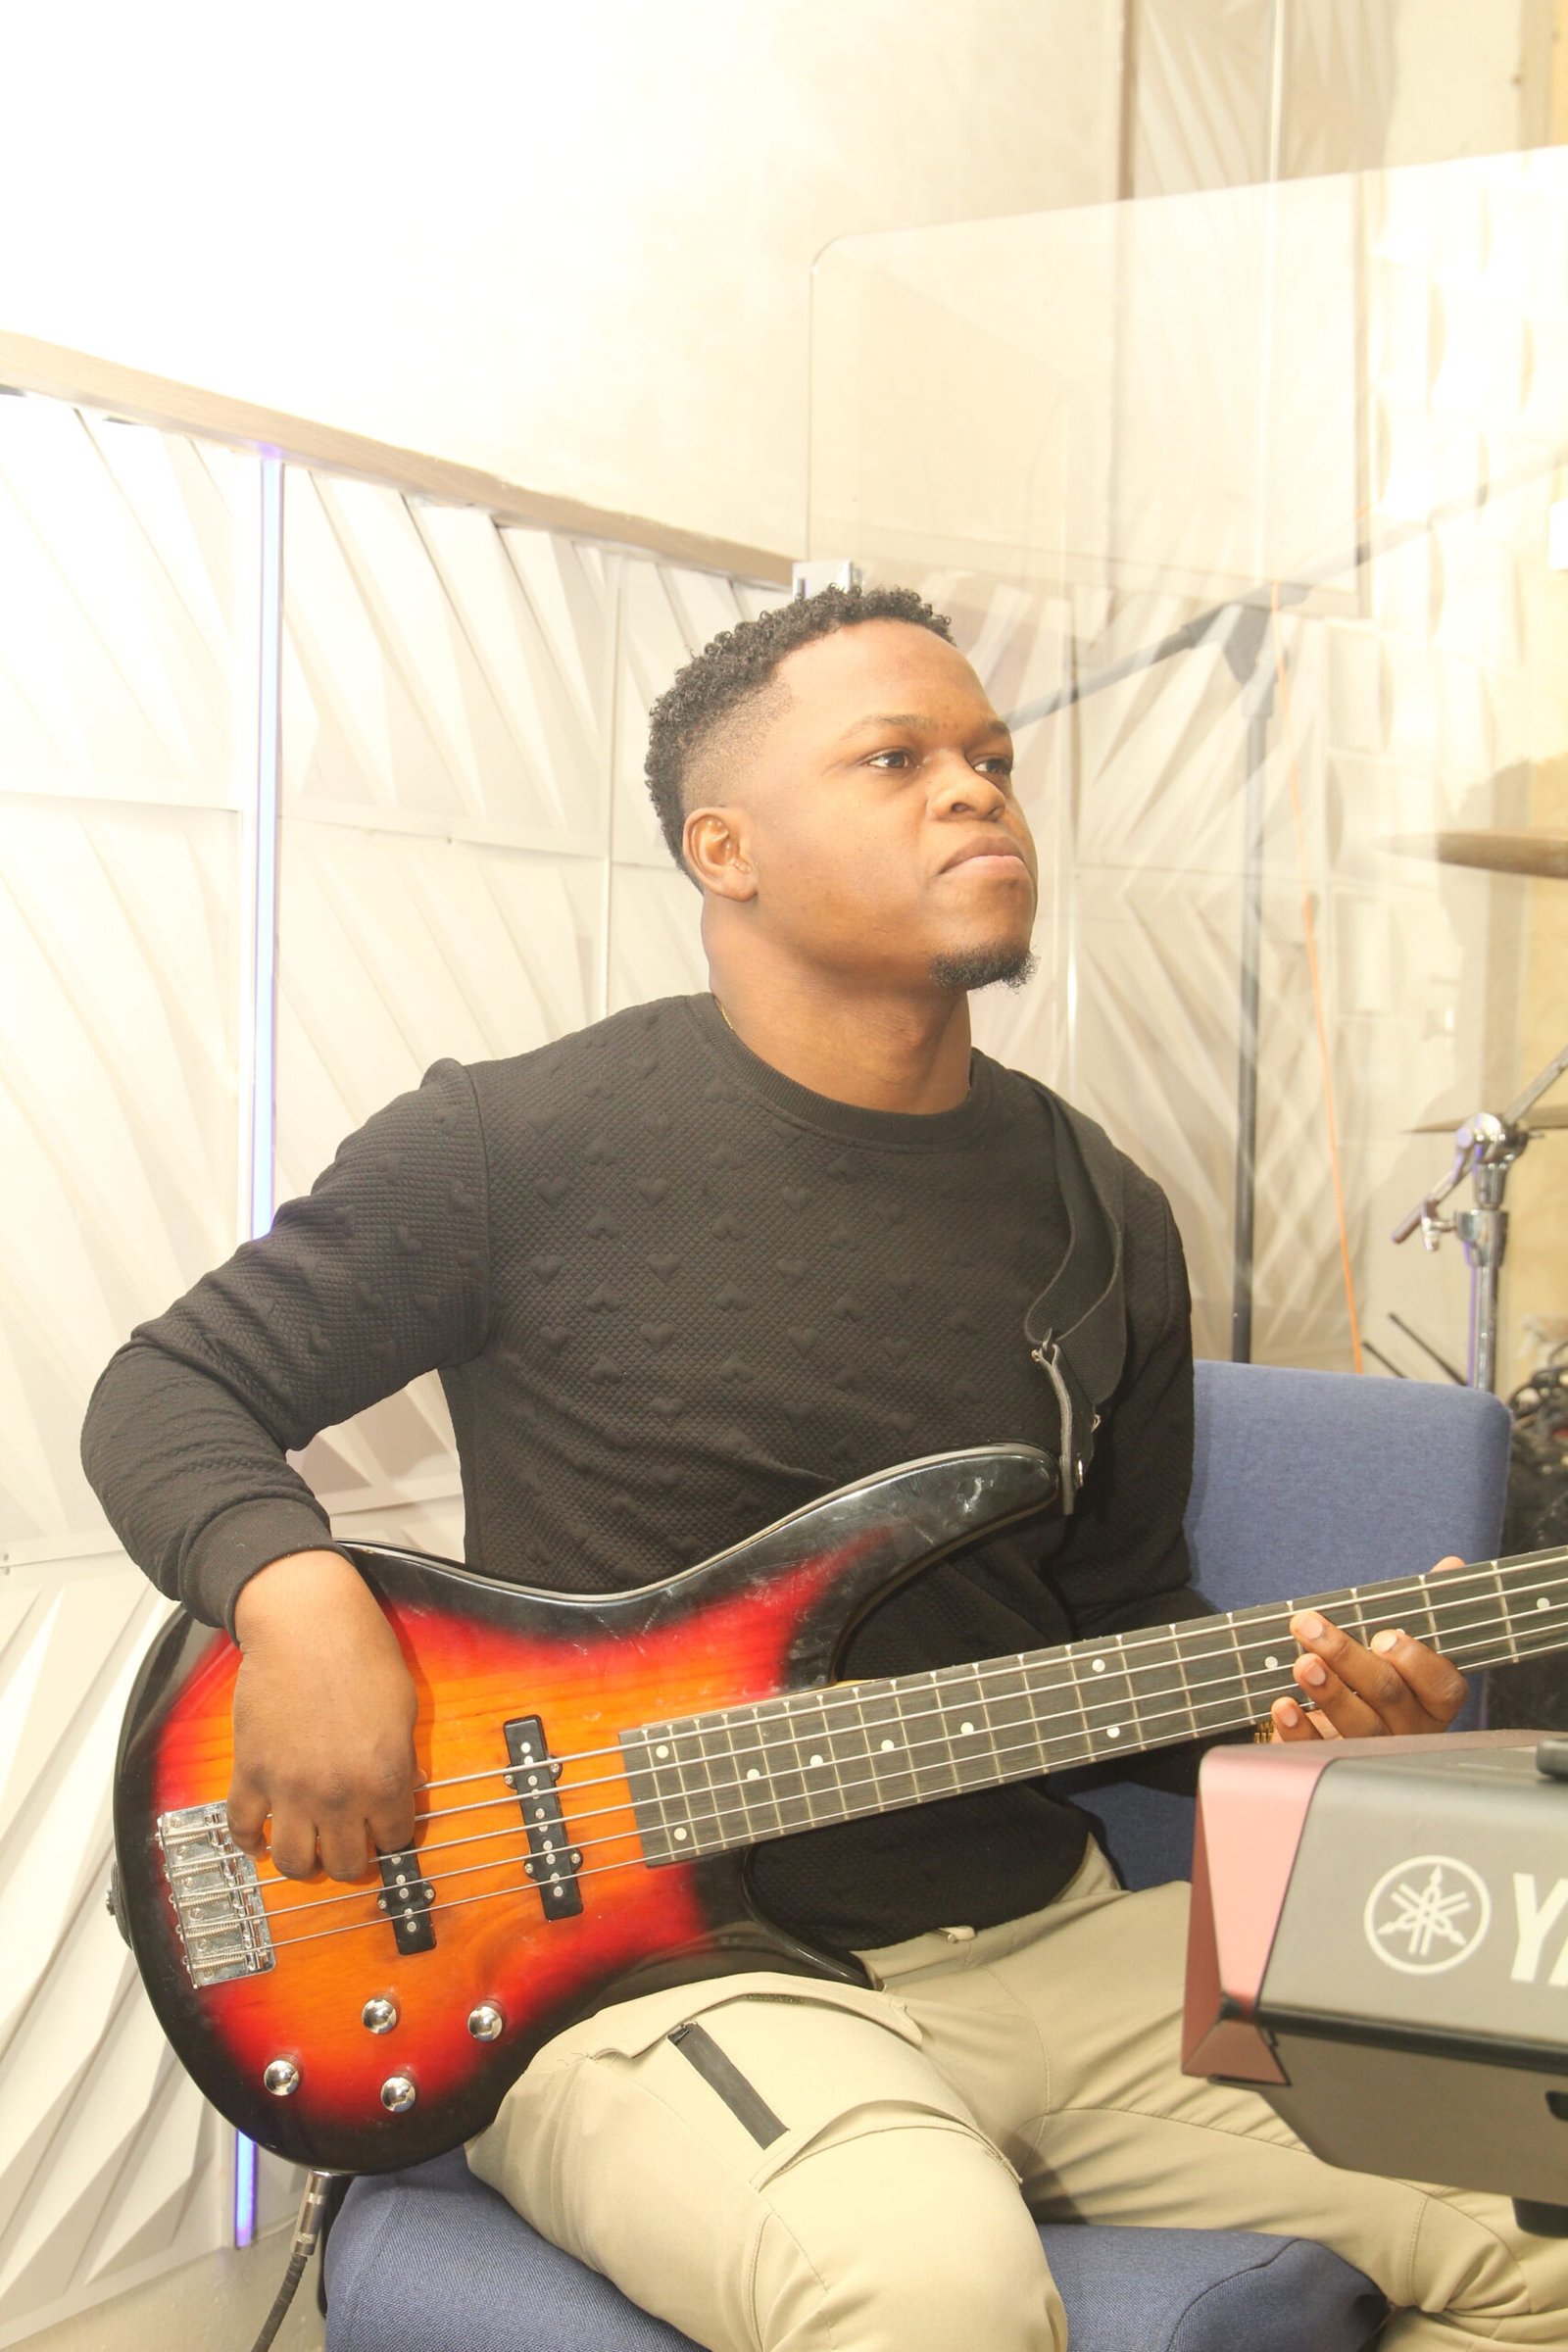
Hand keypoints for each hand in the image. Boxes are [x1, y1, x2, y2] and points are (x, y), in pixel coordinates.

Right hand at [229, 1549, 419, 1879]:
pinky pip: (241, 1827)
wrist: (305, 1622)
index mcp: (384, 1777)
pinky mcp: (251, 1772)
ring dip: (303, 1864)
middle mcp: (339, 1794)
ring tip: (308, 1852)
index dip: (392, 1836)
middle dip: (351, 1859)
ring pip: (293, 1862)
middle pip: (345, 1864)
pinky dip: (249, 1843)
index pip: (394, 1840)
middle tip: (348, 1844)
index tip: (385, 1830)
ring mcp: (290, 1788)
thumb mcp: (403, 1707)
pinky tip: (259, 1842)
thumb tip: (402, 1789)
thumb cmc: (360, 1651)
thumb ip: (401, 1758)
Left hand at [1269, 1556, 1470, 1743]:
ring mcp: (1375, 1749)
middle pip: (1388, 1695)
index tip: (1383, 1636)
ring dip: (1328, 1692)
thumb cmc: (1382, 1675)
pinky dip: (1300, 1729)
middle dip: (1348, 1657)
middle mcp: (1411, 1728)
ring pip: (1359, 1726)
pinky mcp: (1335, 1761)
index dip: (1415, 1660)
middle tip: (1310, 1627)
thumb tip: (1452, 1565)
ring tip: (1302, 1663)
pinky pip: (1320, 1750)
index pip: (1442, 1684)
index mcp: (1434, 1699)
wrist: (1345, 1727)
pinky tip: (1284, 1705)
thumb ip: (1425, 1608)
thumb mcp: (1404, 1644)